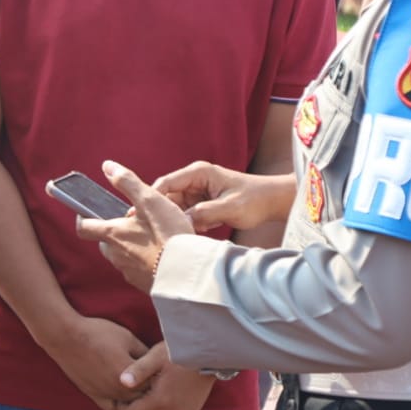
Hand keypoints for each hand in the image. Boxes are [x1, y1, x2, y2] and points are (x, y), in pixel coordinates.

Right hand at [37, 314, 151, 409]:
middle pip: (144, 397)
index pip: (155, 383)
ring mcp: (105, 395)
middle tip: (160, 383)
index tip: (166, 372)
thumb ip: (145, 353)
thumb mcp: (128, 338)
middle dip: (152, 390)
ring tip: (144, 389)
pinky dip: (121, 406)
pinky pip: (112, 408)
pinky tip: (126, 399)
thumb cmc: (98, 334)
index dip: (162, 377)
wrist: (67, 337)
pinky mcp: (93, 396)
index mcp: (130, 375)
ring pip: (129, 405)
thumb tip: (158, 361)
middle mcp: (119, 390)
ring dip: (138, 399)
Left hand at [76, 160, 193, 292]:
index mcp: (113, 235)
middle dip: (114, 231)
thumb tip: (108, 166)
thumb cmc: (169, 235)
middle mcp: (116, 256)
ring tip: (153, 236)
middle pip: (105, 242)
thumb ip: (127, 182)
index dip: (82, 218)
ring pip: (123, 255)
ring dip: (132, 245)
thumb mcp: (150, 200)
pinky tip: (163, 253)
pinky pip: (139, 269)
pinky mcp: (145, 284)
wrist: (189, 273)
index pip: (83, 227)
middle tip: (133, 221)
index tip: (85, 211)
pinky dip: (146, 260)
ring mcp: (130, 272)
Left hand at [110, 342, 214, 409]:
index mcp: (161, 401)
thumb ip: (138, 370)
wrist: (210, 354)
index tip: (113, 397)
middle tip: (121, 398)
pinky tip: (154, 398)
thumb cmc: (180, 351)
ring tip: (136, 397)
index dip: (119, 407)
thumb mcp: (156, 357)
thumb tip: (121, 381)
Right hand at [153, 161, 291, 232]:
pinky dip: (186, 225)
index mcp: (199, 173)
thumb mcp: (230, 208)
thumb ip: (205, 213)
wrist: (272, 202)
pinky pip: (185, 215)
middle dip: (159, 214)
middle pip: (166, 197)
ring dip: (174, 222)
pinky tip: (192, 235)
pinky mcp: (202, 204)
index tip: (137, 216)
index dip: (150, 199)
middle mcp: (195, 180)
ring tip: (169, 236)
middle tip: (147, 232)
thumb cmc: (255, 200)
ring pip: (174, 209)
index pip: (165, 184)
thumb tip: (181, 222)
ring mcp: (198, 192)